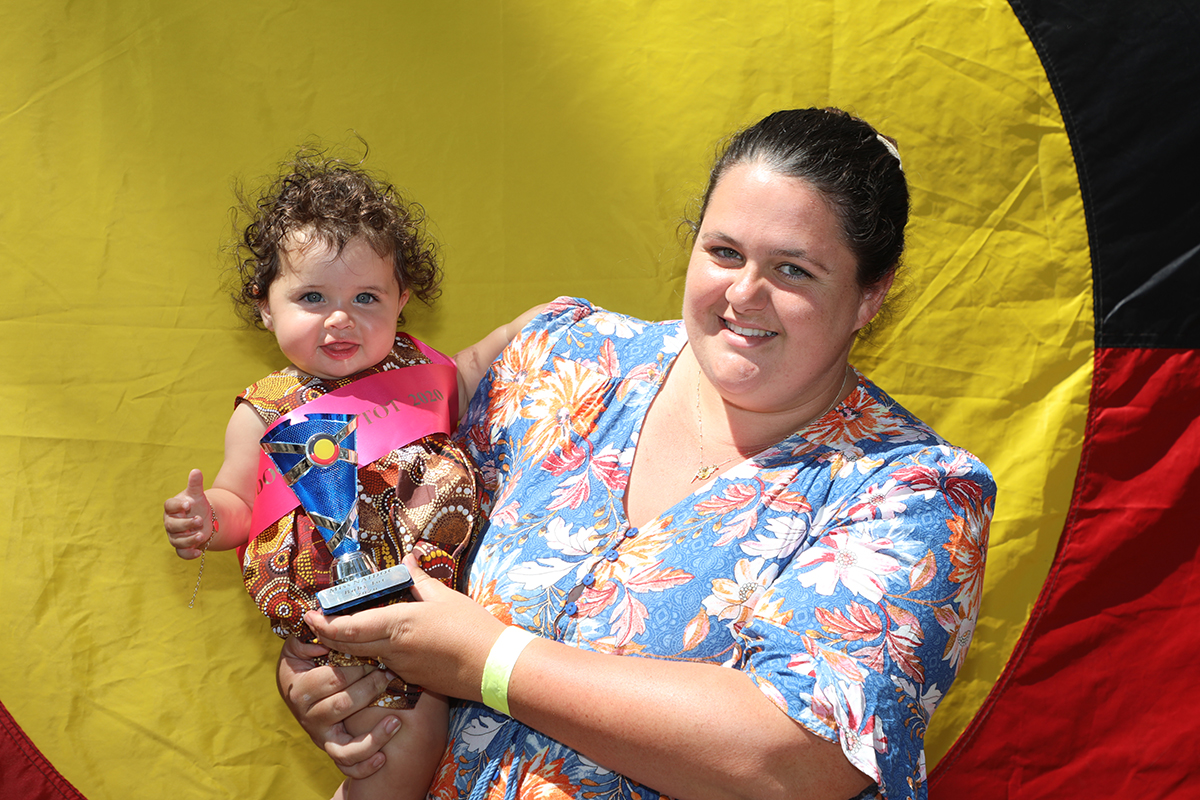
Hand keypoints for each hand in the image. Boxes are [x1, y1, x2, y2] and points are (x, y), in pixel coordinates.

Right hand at [163, 469, 210, 558]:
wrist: (203, 519)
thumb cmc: (196, 505)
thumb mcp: (197, 495)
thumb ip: (195, 484)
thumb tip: (196, 471)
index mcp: (172, 507)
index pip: (169, 505)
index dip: (178, 505)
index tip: (189, 503)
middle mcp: (170, 522)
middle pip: (172, 525)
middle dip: (185, 524)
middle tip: (200, 520)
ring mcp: (175, 535)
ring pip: (177, 540)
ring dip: (189, 539)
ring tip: (202, 535)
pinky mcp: (182, 546)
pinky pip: (181, 553)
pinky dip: (189, 554)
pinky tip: (199, 552)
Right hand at [276, 636, 399, 778]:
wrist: (311, 696)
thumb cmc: (314, 662)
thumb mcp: (302, 645)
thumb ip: (308, 634)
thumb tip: (317, 622)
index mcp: (296, 683)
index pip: (329, 677)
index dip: (355, 667)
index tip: (375, 655)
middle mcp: (305, 713)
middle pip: (341, 705)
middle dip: (370, 689)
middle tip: (390, 676)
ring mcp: (319, 733)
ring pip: (345, 742)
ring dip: (374, 732)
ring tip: (396, 719)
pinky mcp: (332, 749)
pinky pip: (346, 764)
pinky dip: (365, 763)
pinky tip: (384, 756)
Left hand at [305, 554, 505, 699]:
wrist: (493, 668)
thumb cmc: (472, 629)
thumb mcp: (444, 597)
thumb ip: (418, 579)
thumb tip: (406, 560)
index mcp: (398, 625)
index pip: (348, 628)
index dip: (323, 624)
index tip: (309, 615)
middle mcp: (393, 650)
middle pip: (348, 646)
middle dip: (327, 635)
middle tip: (316, 622)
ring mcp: (401, 667)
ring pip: (365, 655)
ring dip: (350, 644)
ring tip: (343, 627)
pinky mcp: (412, 678)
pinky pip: (384, 664)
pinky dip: (373, 653)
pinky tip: (380, 642)